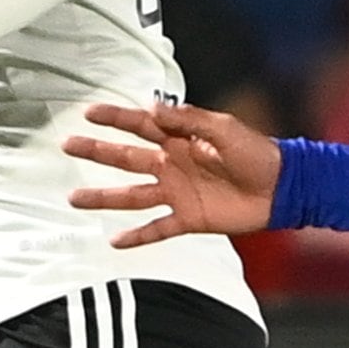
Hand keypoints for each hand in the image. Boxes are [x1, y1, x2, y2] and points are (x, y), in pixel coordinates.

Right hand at [64, 101, 280, 246]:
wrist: (281, 188)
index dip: (114, 118)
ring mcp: (177, 193)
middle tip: (67, 147)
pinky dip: (137, 235)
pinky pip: (157, 228)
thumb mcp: (223, 128)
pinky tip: (114, 240)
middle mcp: (172, 165)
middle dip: (96, 152)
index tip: (87, 112)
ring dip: (103, 197)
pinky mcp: (188, 219)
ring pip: (131, 195)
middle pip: (125, 158)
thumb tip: (152, 107)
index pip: (139, 125)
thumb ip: (188, 119)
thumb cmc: (257, 153)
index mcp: (179, 139)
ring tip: (74, 199)